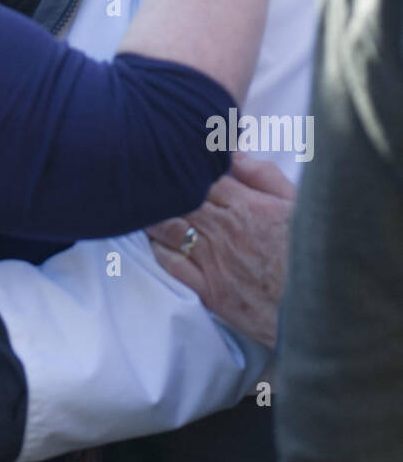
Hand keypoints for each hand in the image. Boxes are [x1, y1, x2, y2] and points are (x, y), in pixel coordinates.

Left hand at [146, 151, 296, 347]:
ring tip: (138, 204)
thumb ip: (263, 175)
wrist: (322, 309)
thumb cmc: (310, 254)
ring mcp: (215, 261)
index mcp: (246, 206)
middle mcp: (225, 230)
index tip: (166, 153)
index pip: (201, 176)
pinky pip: (173, 265)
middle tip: (139, 173)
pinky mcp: (211, 291)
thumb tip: (233, 151)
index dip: (181, 165)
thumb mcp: (296, 205)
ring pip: (169, 229)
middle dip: (159, 186)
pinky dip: (158, 249)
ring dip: (151, 215)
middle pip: (179, 200)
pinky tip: (152, 240)